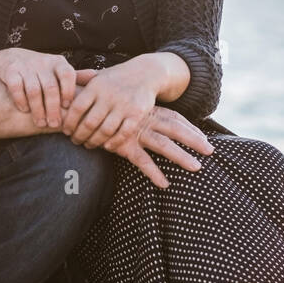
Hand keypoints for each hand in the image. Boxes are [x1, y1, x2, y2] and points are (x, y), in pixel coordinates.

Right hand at [0, 48, 77, 128]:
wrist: (11, 59)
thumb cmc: (41, 70)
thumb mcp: (59, 70)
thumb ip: (75, 76)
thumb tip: (96, 77)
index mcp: (58, 63)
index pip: (67, 75)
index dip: (69, 92)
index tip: (68, 108)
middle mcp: (43, 63)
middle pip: (50, 87)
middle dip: (53, 108)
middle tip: (54, 124)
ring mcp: (26, 66)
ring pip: (34, 90)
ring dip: (38, 109)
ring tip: (40, 123)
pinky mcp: (10, 71)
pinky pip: (16, 87)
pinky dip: (21, 100)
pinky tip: (24, 110)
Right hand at [66, 66, 214, 188]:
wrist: (72, 104)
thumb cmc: (93, 100)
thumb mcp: (113, 99)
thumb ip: (124, 104)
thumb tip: (134, 108)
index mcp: (144, 108)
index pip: (172, 116)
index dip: (189, 126)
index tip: (204, 135)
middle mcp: (142, 119)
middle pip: (174, 129)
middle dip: (194, 139)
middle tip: (211, 150)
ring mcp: (133, 132)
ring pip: (163, 145)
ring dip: (181, 156)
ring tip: (197, 168)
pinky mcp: (121, 144)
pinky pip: (141, 161)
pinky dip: (154, 172)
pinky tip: (164, 184)